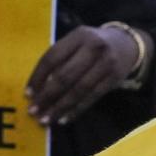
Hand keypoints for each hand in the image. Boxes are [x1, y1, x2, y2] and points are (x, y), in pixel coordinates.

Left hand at [25, 25, 143, 125]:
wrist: (128, 45)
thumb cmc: (93, 45)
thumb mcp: (77, 42)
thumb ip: (61, 58)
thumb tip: (39, 87)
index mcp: (79, 36)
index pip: (52, 58)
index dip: (38, 77)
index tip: (27, 94)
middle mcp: (94, 47)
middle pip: (65, 75)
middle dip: (47, 96)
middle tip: (33, 111)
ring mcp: (106, 63)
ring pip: (79, 89)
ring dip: (60, 107)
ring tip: (46, 119)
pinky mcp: (115, 78)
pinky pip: (92, 97)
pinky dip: (77, 109)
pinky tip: (64, 119)